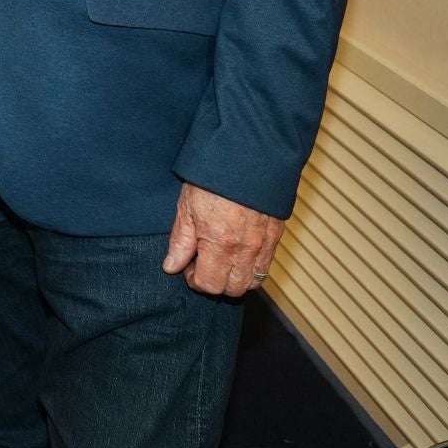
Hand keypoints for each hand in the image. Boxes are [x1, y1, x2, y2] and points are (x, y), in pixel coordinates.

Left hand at [162, 182, 283, 295]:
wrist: (247, 158)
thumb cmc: (214, 179)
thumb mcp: (187, 208)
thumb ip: (180, 242)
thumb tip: (171, 266)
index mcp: (220, 243)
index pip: (209, 284)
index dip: (195, 280)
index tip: (188, 268)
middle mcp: (245, 249)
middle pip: (233, 289)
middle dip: (215, 283)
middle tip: (204, 264)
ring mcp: (263, 245)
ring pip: (252, 282)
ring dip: (235, 279)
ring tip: (221, 260)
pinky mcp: (275, 237)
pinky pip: (266, 267)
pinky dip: (252, 268)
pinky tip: (238, 253)